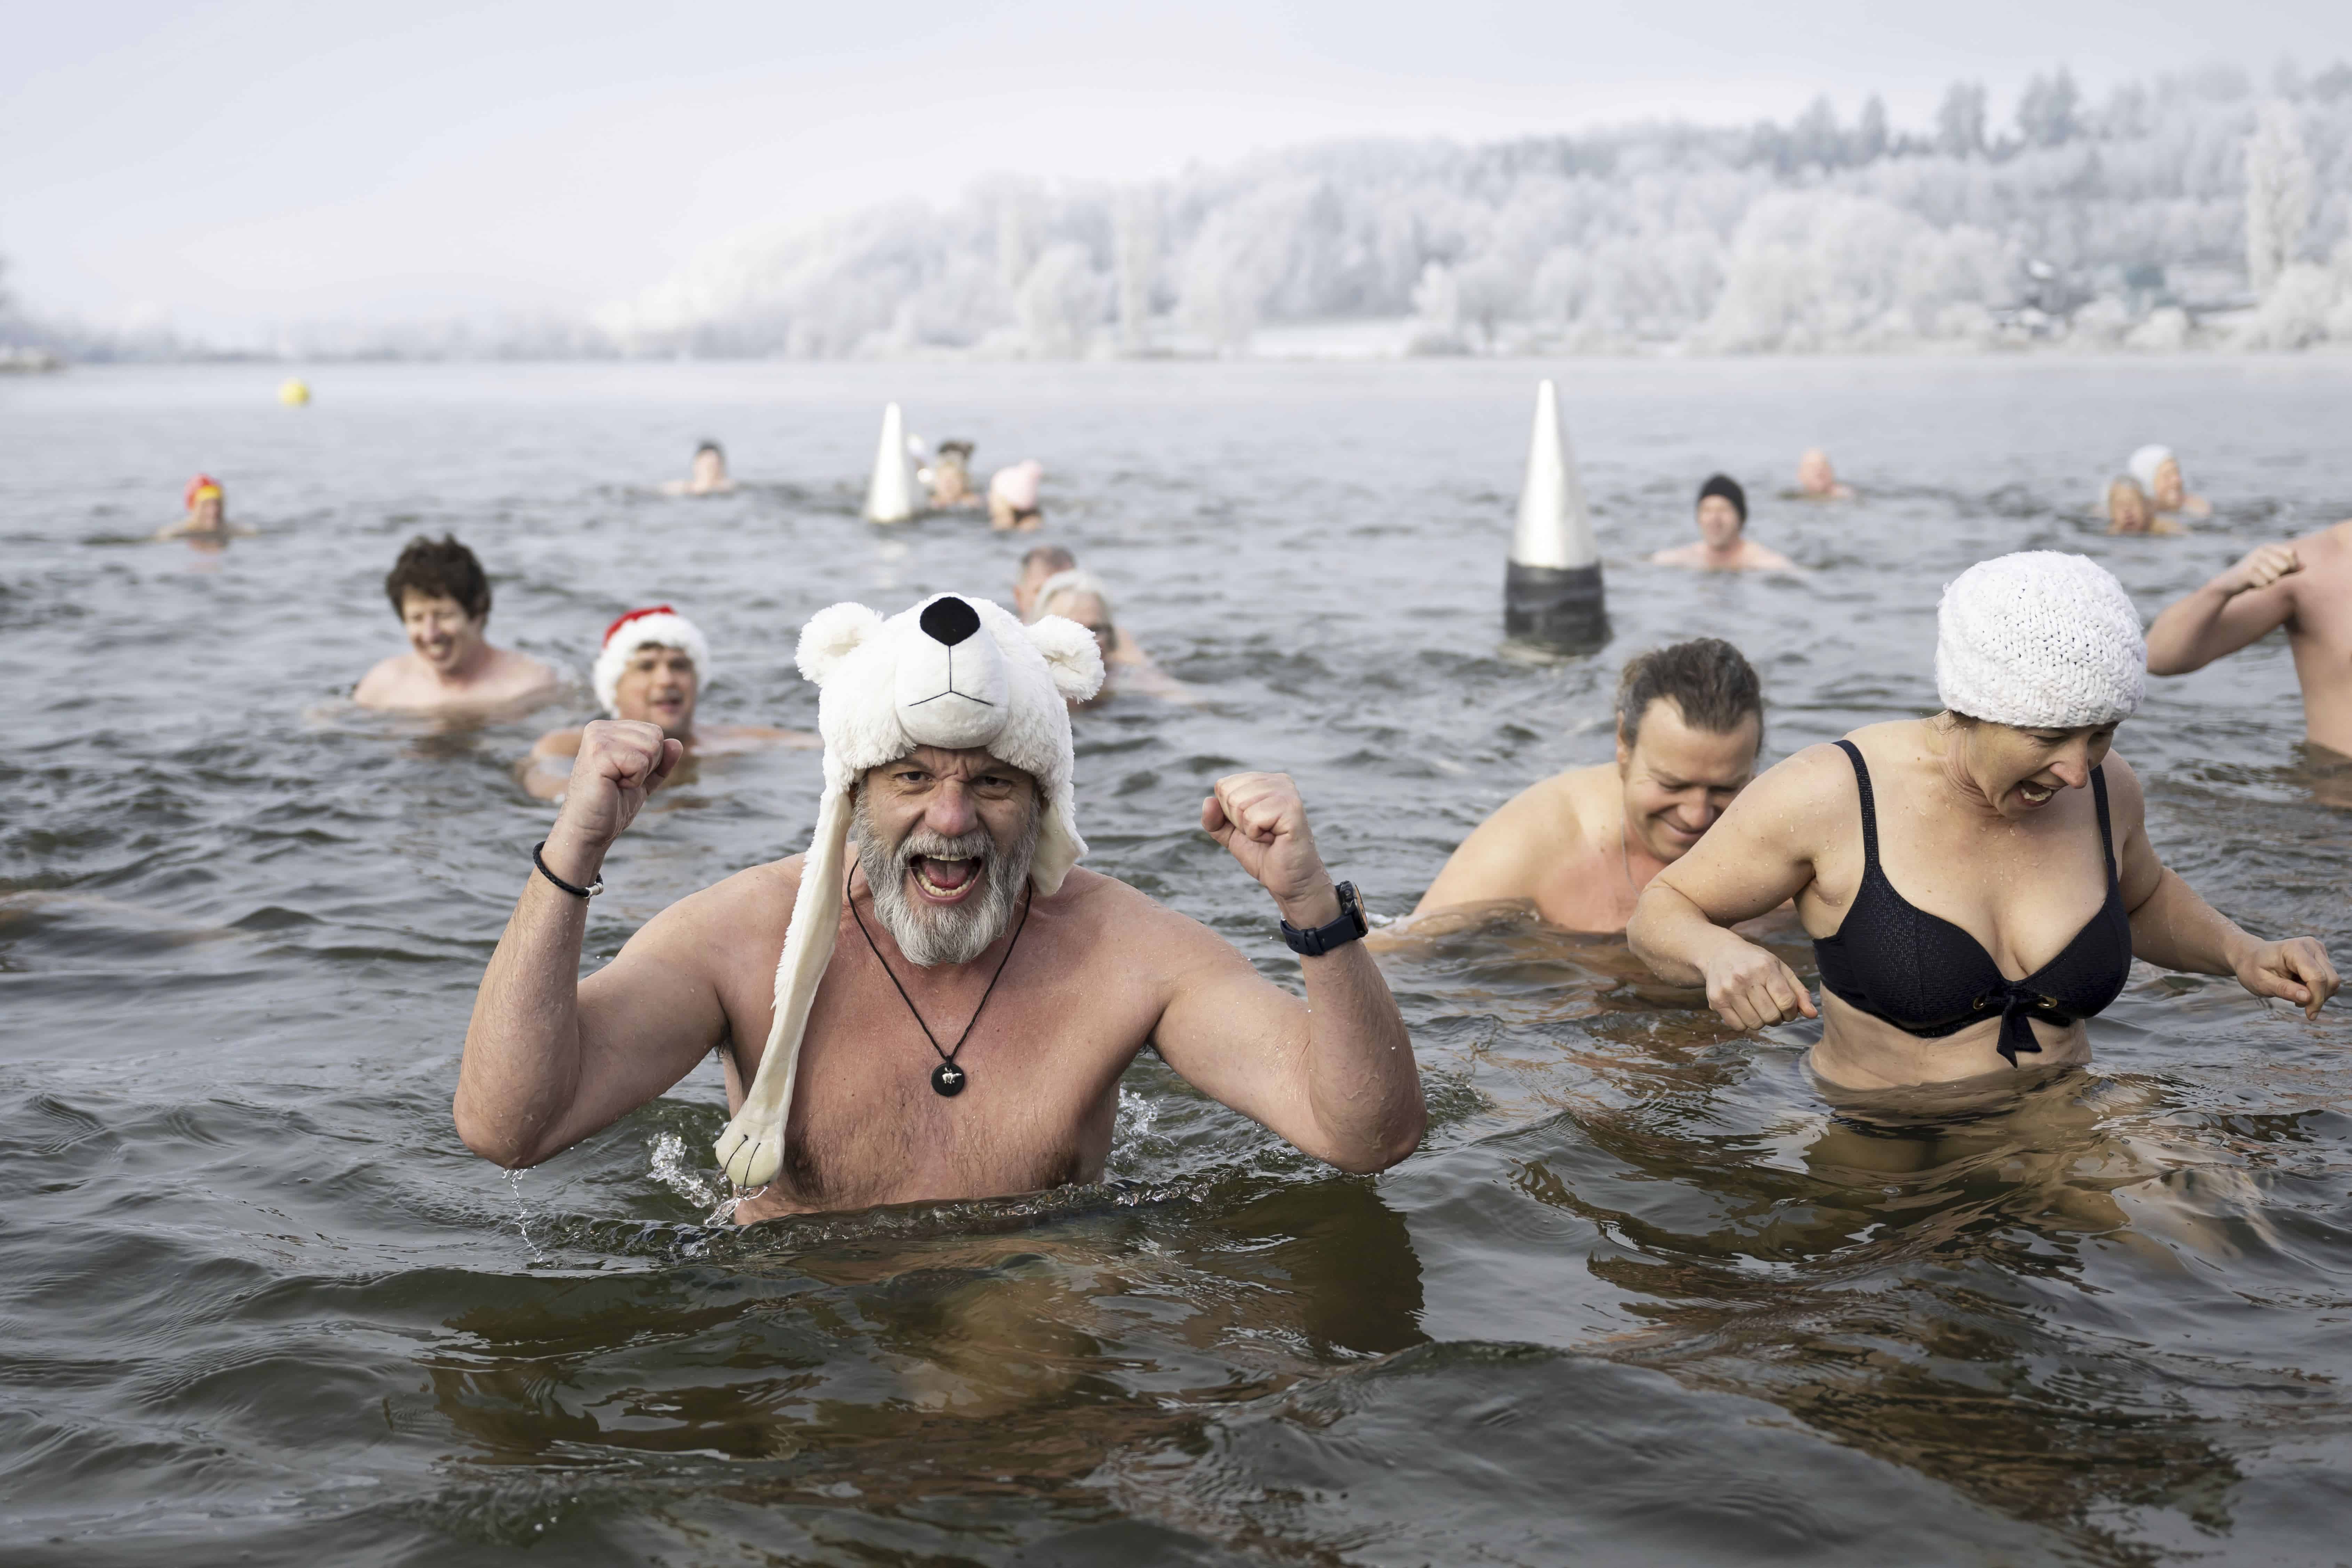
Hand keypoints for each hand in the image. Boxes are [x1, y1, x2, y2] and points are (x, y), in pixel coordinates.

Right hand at [546, 720, 681, 876]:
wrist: (589, 829)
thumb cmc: (611, 804)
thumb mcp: (643, 780)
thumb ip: (660, 761)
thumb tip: (677, 743)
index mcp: (608, 729)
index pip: (655, 732)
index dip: (651, 761)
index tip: (626, 775)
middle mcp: (599, 728)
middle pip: (655, 736)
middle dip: (648, 765)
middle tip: (621, 781)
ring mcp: (597, 738)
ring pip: (651, 747)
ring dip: (640, 774)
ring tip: (616, 783)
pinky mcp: (598, 753)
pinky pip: (640, 762)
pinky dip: (634, 780)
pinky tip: (613, 786)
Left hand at [1202, 772, 1336, 925]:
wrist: (1289, 880)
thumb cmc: (1263, 854)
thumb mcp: (1230, 835)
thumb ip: (1214, 819)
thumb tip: (1208, 801)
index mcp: (1265, 781)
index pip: (1223, 785)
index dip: (1228, 814)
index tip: (1252, 826)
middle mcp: (1278, 781)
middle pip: (1229, 793)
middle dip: (1237, 821)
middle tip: (1261, 833)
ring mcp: (1287, 792)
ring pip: (1239, 804)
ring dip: (1248, 829)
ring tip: (1269, 835)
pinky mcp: (1292, 808)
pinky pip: (1252, 818)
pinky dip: (1257, 835)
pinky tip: (1275, 838)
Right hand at [1700, 937, 1818, 1030]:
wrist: (1720, 953)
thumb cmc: (1755, 962)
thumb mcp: (1780, 969)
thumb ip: (1798, 992)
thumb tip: (1812, 1015)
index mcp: (1765, 968)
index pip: (1787, 1002)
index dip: (1792, 1012)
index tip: (1788, 1009)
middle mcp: (1745, 978)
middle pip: (1771, 1016)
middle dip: (1777, 1017)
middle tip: (1772, 1008)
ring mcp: (1728, 990)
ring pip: (1755, 1024)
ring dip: (1761, 1021)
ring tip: (1757, 1008)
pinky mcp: (1716, 1000)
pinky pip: (1738, 1026)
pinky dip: (1745, 1023)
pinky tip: (1744, 1010)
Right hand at [2218, 543, 2298, 595]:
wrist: (2229, 583)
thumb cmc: (2254, 576)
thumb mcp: (2273, 570)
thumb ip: (2289, 568)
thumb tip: (2305, 566)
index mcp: (2267, 547)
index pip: (2291, 553)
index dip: (2292, 565)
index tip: (2284, 571)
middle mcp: (2260, 551)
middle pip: (2285, 565)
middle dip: (2279, 575)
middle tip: (2267, 577)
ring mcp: (2252, 561)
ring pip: (2275, 576)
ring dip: (2269, 582)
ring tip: (2259, 580)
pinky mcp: (2246, 572)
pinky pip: (2265, 583)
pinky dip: (2261, 587)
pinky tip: (2252, 584)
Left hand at [2235, 937, 2339, 1019]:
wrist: (2250, 956)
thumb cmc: (2253, 969)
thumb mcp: (2261, 983)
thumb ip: (2284, 990)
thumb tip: (2308, 998)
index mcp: (2293, 949)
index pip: (2316, 977)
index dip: (2316, 999)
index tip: (2310, 1015)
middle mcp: (2310, 946)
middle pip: (2330, 979)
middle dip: (2319, 998)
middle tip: (2298, 1005)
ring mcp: (2317, 949)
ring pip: (2332, 980)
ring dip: (2319, 994)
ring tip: (2295, 994)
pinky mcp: (2321, 956)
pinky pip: (2329, 979)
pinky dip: (2318, 989)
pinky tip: (2300, 989)